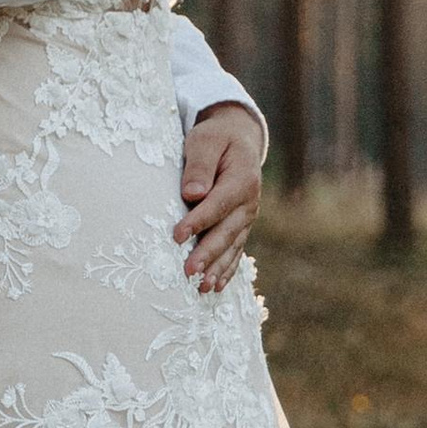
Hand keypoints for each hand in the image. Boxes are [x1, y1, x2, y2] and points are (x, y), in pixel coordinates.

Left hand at [174, 105, 260, 294]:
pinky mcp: (242, 226)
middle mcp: (249, 202)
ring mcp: (247, 217)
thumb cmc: (217, 138)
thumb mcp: (206, 140)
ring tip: (201, 288)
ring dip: (217, 268)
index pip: (218, 204)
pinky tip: (215, 287)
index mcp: (242, 179)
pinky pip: (236, 251)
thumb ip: (200, 165)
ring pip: (232, 246)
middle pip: (227, 231)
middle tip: (188, 271)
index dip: (198, 221)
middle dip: (208, 253)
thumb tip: (192, 193)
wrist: (239, 139)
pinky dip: (227, 270)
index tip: (177, 236)